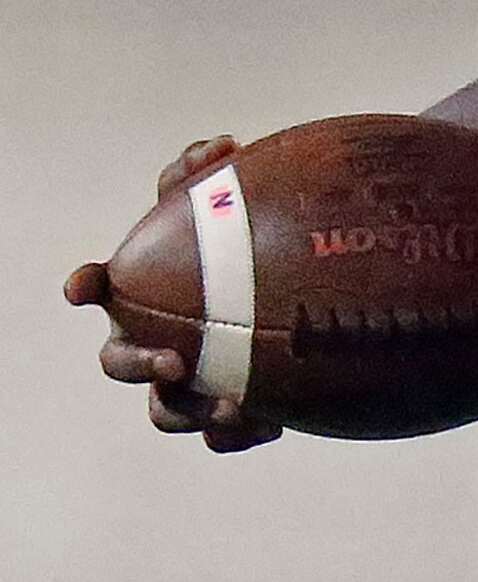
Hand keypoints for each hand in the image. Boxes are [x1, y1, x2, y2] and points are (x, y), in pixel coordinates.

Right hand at [64, 136, 283, 452]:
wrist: (291, 307)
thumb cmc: (239, 253)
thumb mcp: (225, 211)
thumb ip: (212, 176)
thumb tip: (221, 145)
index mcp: (138, 296)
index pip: (98, 286)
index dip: (85, 286)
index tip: (83, 287)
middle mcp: (149, 343)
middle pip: (118, 364)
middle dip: (137, 364)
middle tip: (175, 358)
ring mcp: (182, 384)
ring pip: (165, 413)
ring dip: (192, 412)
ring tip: (233, 406)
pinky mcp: (224, 414)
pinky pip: (223, 436)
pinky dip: (241, 432)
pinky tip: (274, 424)